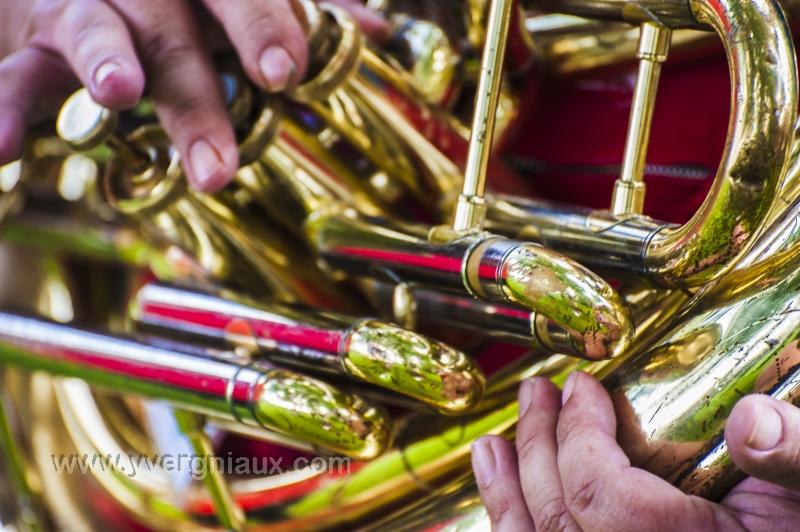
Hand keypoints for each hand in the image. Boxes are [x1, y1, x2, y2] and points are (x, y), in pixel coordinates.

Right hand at [0, 0, 388, 190]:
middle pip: (172, 33)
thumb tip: (376, 31)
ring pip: (89, 28)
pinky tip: (2, 152)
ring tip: (117, 94)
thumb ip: (305, 4)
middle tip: (219, 165)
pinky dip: (1, 108)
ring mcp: (79, 5)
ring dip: (102, 59)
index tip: (287, 71)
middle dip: (197, 96)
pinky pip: (12, 73)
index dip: (263, 23)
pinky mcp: (27, 40)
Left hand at [472, 372, 799, 530]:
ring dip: (508, 491)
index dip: (580, 436)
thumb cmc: (798, 522)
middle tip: (537, 393)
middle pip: (562, 518)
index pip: (605, 498)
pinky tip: (502, 489)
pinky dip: (515, 524)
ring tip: (491, 445)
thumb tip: (752, 419)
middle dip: (540, 446)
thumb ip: (794, 454)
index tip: (580, 386)